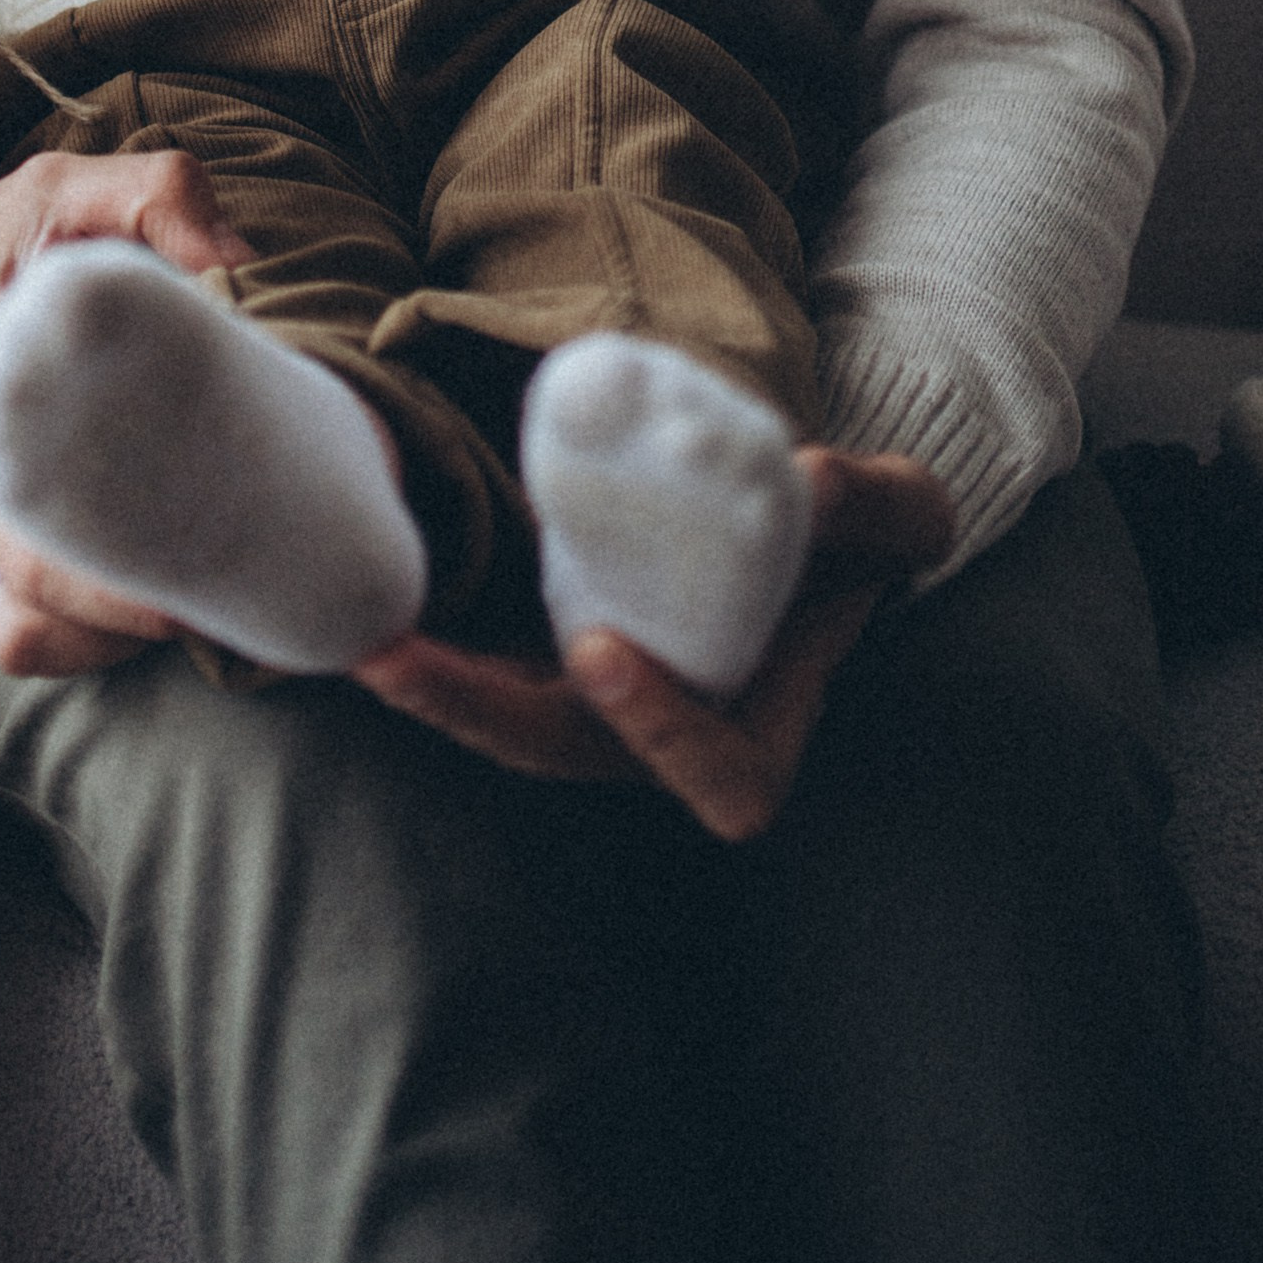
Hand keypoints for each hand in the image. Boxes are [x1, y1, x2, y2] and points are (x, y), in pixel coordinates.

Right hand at [0, 147, 255, 670]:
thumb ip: (154, 196)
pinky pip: (19, 638)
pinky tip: (150, 611)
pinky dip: (85, 646)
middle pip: (48, 577)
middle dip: (154, 594)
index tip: (226, 503)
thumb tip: (242, 262)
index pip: (44, 456)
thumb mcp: (53, 194)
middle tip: (252, 568)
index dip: (135, 504)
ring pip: (34, 629)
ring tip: (214, 593)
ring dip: (124, 632)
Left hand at [352, 446, 953, 840]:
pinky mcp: (547, 653)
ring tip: (367, 641)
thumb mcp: (894, 511)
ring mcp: (598, 704)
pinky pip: (483, 670)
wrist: (783, 511)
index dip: (661, 731)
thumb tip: (810, 483)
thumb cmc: (851, 528)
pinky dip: (430, 648)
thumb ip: (875, 501)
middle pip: (569, 756)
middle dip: (484, 712)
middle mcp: (665, 733)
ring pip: (509, 725)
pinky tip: (369, 605)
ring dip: (435, 690)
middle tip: (407, 658)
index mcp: (757, 727)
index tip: (603, 647)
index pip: (719, 779)